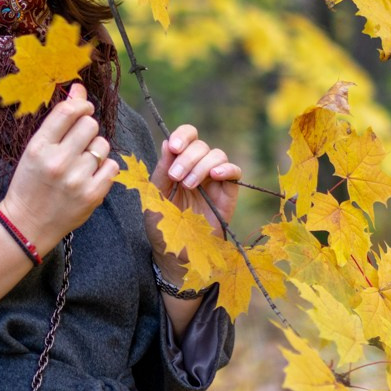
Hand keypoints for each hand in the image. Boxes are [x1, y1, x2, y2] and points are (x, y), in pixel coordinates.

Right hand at [0, 83, 119, 248]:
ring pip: (102, 145)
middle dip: (87, 128)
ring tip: (81, 163)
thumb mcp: (35, 148)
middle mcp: (58, 161)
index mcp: (39, 147)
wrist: (27, 224)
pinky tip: (90, 175)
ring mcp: (77, 179)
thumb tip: (79, 88)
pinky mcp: (92, 195)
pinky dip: (104, 168)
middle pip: (91, 124)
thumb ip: (58, 120)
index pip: (69, 111)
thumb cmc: (30, 182)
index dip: (81, 104)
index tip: (83, 109)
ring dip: (95, 150)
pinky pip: (112, 166)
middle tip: (79, 141)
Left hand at [146, 123, 241, 273]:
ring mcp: (214, 181)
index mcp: (179, 165)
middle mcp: (197, 168)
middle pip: (201, 145)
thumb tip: (168, 143)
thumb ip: (161, 171)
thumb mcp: (154, 198)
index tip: (174, 147)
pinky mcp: (228, 194)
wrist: (176, 255)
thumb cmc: (163, 227)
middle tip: (176, 177)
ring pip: (217, 155)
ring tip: (189, 186)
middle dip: (188, 157)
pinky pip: (235, 172)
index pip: (187, 137)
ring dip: (201, 165)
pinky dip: (227, 169)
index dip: (183, 135)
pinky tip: (214, 176)